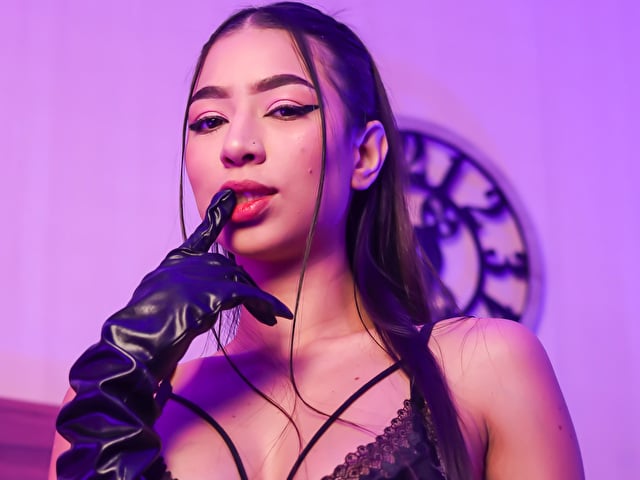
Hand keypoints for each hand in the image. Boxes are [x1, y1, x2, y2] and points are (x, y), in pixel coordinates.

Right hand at [55, 189, 291, 479]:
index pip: (198, 239)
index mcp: (169, 268)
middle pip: (226, 267)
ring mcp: (191, 278)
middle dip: (247, 288)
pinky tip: (277, 315)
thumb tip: (213, 302)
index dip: (215, 218)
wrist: (129, 354)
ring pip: (237, 279)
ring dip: (258, 300)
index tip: (227, 198)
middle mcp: (180, 267)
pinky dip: (264, 304)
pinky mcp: (204, 294)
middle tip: (265, 308)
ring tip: (273, 316)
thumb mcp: (164, 312)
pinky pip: (244, 293)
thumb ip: (186, 299)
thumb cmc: (144, 343)